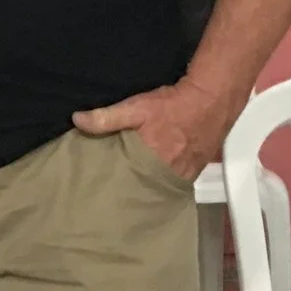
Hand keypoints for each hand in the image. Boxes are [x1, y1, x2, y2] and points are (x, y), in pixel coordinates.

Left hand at [71, 79, 241, 180]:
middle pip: (145, 188)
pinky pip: (175, 182)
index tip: (100, 189)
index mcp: (153, 163)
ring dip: (148, 186)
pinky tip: (154, 178)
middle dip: (130, 190)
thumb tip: (77, 120)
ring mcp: (186, 174)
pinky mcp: (196, 170)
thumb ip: (106, 117)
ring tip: (130, 186)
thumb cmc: (173, 105)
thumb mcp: (136, 107)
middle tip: (112, 192)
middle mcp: (171, 174)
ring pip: (161, 187)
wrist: (212, 98)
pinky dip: (164, 181)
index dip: (114, 187)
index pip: (128, 184)